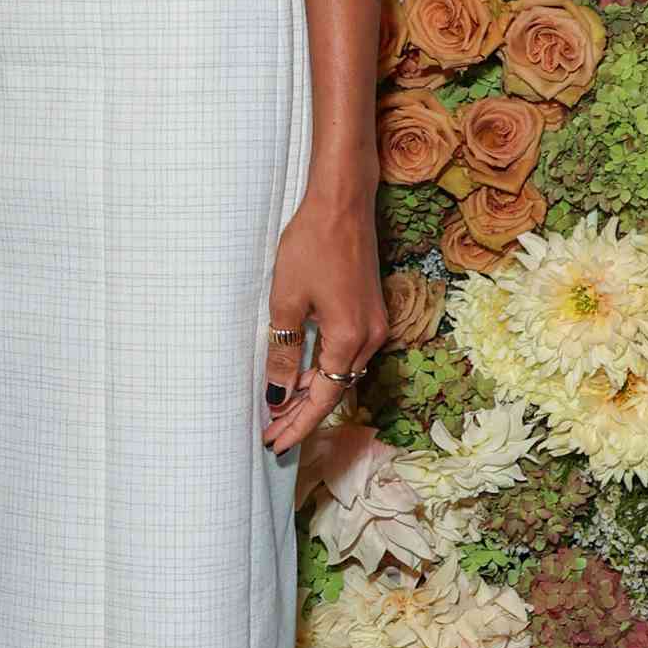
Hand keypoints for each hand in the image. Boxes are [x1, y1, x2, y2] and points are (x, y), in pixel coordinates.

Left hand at [261, 184, 386, 454]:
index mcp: (350, 340)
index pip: (323, 400)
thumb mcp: (287, 300)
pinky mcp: (370, 310)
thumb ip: (285, 351)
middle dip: (304, 415)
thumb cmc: (311, 245)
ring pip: (343, 374)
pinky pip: (347, 354)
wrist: (343, 203)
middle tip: (273, 434)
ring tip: (282, 410)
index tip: (275, 443)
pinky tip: (304, 372)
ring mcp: (374, 324)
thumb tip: (280, 395)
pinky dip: (325, 369)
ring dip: (315, 393)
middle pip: (336, 391)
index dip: (298, 425)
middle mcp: (370, 339)